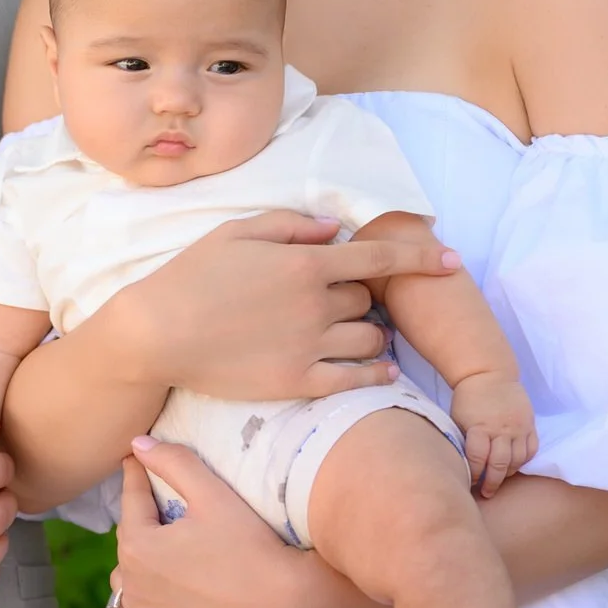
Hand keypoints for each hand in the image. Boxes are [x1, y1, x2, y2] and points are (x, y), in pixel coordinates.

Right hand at [108, 214, 459, 404]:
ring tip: (358, 333)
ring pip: (369, 340)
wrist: (156, 332)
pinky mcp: (298, 382)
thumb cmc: (191, 276)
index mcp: (303, 263)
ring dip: (371, 334)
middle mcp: (315, 304)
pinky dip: (376, 373)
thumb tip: (334, 228)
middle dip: (361, 297)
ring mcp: (309, 346)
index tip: (451, 260)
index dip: (422, 259)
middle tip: (340, 300)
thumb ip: (291, 225)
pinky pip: (355, 379)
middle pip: (367, 300)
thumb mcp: (236, 232)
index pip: (379, 259)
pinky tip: (381, 369)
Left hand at [108, 444, 392, 607]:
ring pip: (127, 593)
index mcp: (140, 546)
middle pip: (130, 551)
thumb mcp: (214, 495)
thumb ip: (173, 464)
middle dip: (141, 531)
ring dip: (137, 577)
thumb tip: (136, 443)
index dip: (136, 481)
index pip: (131, 505)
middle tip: (158, 518)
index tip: (136, 465)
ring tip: (157, 567)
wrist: (291, 607)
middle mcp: (134, 587)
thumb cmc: (255, 546)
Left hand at [449, 370, 537, 498]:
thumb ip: (463, 441)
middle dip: (492, 482)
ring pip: (518, 459)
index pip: (478, 459)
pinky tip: (514, 465)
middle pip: (500, 464)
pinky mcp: (529, 423)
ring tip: (500, 479)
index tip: (470, 482)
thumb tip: (461, 467)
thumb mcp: (458, 419)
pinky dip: (523, 460)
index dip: (474, 474)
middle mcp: (501, 429)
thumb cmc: (469, 399)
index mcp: (479, 427)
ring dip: (508, 473)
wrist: (490, 373)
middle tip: (486, 493)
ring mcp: (518, 427)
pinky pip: (531, 449)